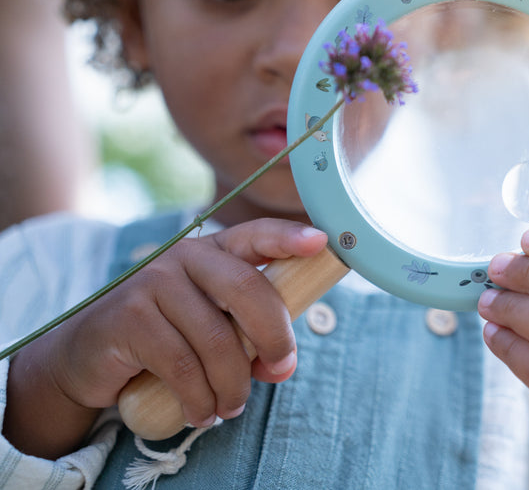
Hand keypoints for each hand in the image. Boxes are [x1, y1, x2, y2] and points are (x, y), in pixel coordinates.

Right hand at [3, 218, 326, 458]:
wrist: (88, 357)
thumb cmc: (168, 337)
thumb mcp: (213, 326)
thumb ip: (251, 336)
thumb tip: (283, 366)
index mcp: (214, 252)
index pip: (257, 235)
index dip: (289, 237)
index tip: (321, 242)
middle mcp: (184, 257)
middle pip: (248, 290)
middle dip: (274, 336)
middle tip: (282, 370)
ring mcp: (153, 282)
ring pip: (217, 339)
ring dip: (233, 385)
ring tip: (230, 407)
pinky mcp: (128, 317)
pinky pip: (181, 365)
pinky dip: (199, 399)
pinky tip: (201, 413)